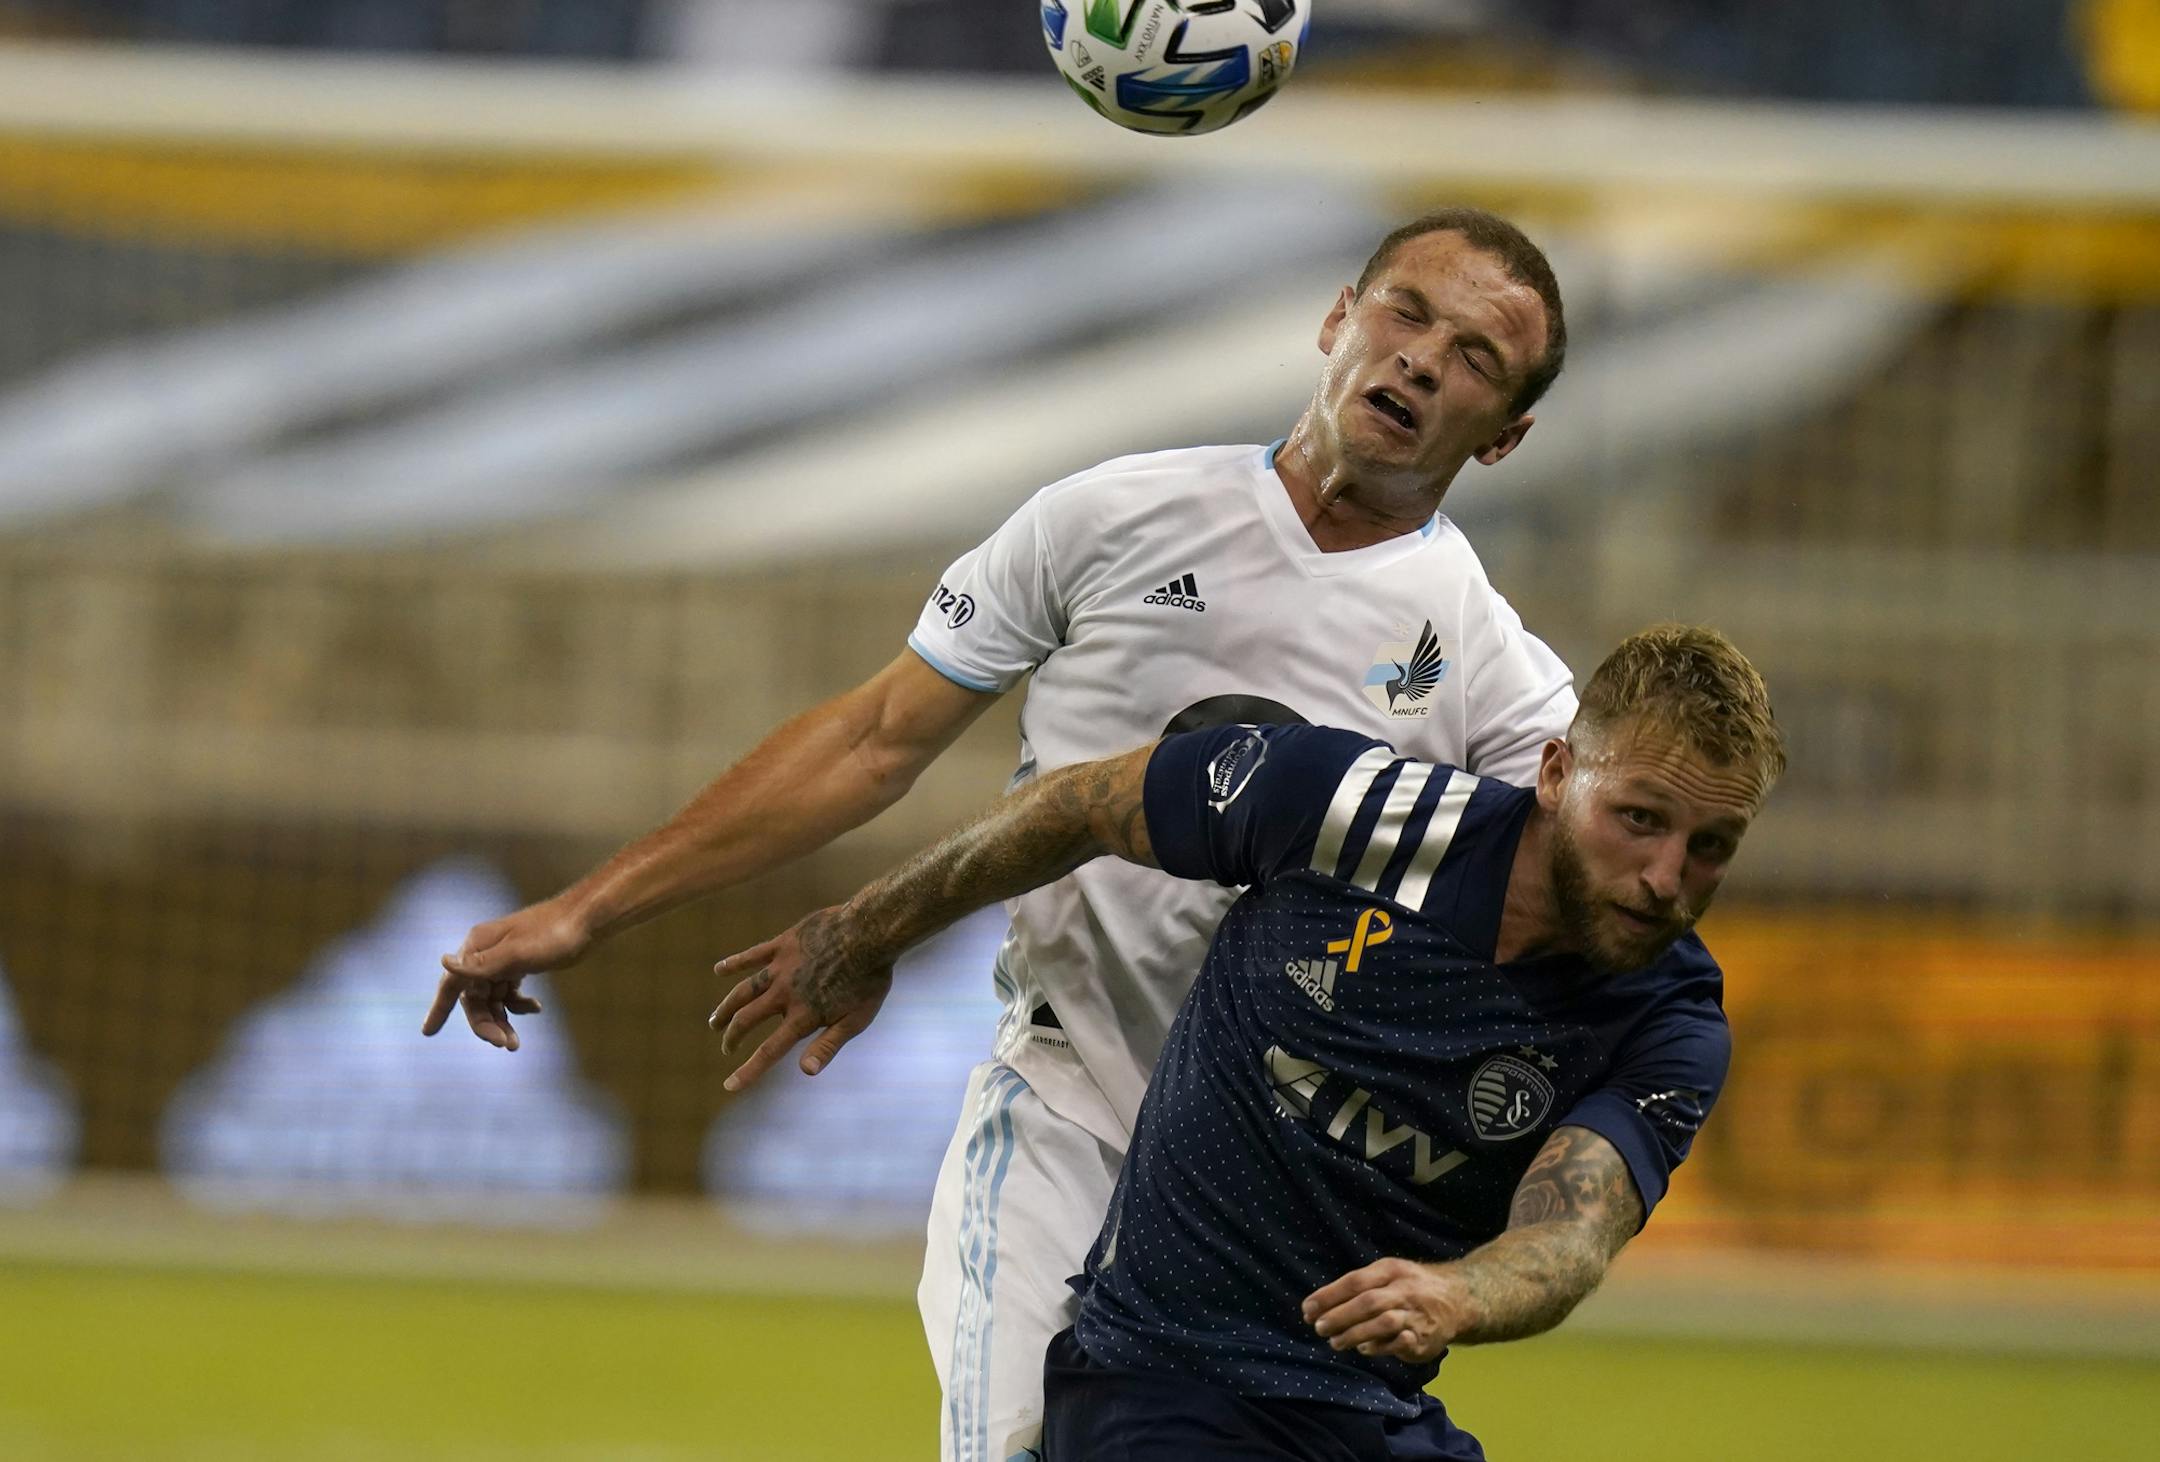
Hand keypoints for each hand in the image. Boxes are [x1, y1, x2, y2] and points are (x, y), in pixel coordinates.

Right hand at [420, 895, 592, 1049]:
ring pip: (493, 998)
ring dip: (501, 1020)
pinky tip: (535, 1008)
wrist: (588, 920)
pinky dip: (518, 1004)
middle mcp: (486, 952)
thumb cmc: (554, 934)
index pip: (451, 982)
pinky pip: (510, 991)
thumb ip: (482, 963)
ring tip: (515, 1043)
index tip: (428, 1033)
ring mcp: (504, 958)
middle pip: (474, 997)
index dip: (439, 1008)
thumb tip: (443, 962)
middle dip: (485, 1023)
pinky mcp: (522, 963)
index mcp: (478, 945)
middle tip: (505, 1045)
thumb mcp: (518, 953)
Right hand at [709, 905, 892, 1092]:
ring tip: (715, 1020)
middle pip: (747, 1019)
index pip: (769, 1051)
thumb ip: (829, 1045)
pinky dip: (734, 962)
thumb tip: (806, 1072)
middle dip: (732, 1037)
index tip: (730, 1086)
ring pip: (743, 990)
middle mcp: (786, 993)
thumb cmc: (870, 980)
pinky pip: (753, 955)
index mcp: (803, 1016)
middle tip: (726, 1047)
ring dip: (726, 1007)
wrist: (871, 932)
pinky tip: (719, 969)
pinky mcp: (783, 944)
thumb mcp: (856, 1019)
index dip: (748, 1071)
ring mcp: (781, 967)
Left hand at [1301, 1257, 1473, 1365]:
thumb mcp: (1389, 1274)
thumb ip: (1360, 1287)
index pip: (1355, 1281)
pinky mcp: (1425, 1339)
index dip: (1329, 1295)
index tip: (1307, 1309)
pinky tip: (1365, 1349)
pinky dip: (1379, 1347)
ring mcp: (1416, 1315)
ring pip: (1382, 1323)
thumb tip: (1320, 1306)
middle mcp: (1404, 1290)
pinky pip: (1399, 1343)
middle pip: (1367, 1302)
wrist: (1459, 1299)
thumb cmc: (1411, 1286)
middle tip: (1318, 1328)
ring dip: (1354, 1334)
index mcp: (1391, 1270)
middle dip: (1339, 1316)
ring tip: (1335, 1343)